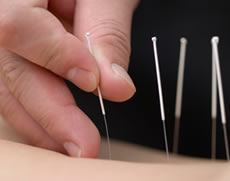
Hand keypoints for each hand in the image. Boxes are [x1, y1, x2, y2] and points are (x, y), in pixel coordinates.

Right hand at [0, 0, 137, 156]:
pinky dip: (37, 116)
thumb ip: (108, 35)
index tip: (92, 81)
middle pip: (12, 71)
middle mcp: (1, 14)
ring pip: (9, 90)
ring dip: (42, 124)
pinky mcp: (12, 59)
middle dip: (51, 114)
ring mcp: (3, 45)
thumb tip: (116, 86)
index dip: (55, 56)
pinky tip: (57, 133)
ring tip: (72, 146)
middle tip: (83, 145)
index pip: (19, 25)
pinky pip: (15, 92)